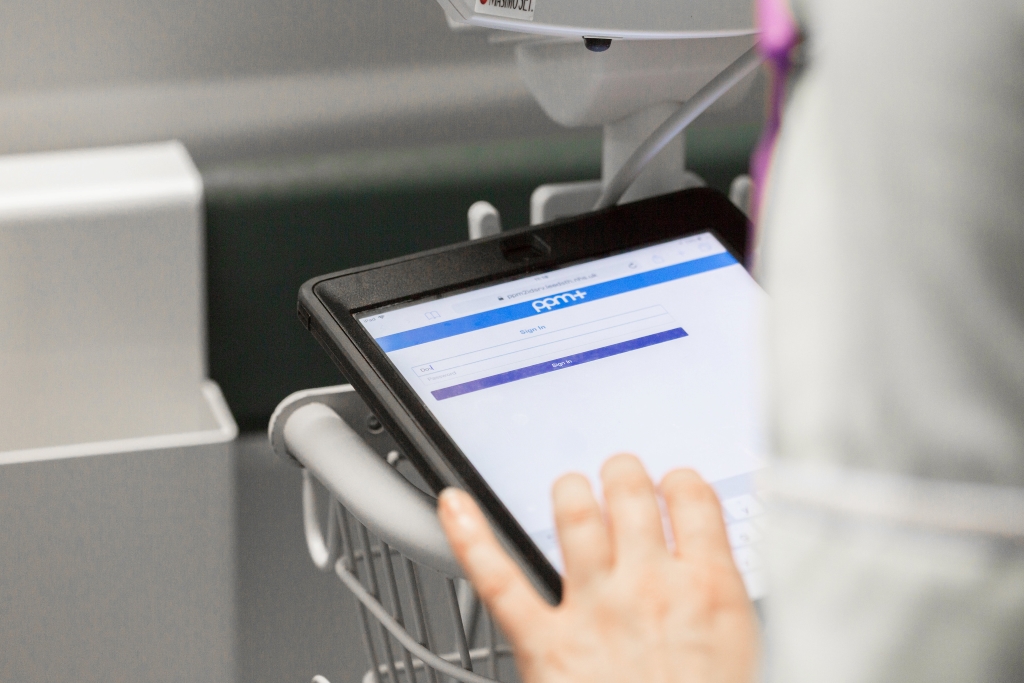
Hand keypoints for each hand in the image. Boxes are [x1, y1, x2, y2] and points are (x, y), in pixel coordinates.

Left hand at [437, 453, 757, 682]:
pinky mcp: (543, 643)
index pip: (694, 498)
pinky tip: (454, 507)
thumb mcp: (743, 654)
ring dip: (569, 491)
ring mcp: (592, 610)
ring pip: (573, 517)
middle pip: (629, 495)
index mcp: (708, 589)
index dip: (680, 482)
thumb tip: (709, 566)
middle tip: (619, 474)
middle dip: (622, 473)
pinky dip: (469, 537)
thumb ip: (720, 601)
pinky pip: (498, 578)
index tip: (674, 485)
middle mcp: (648, 587)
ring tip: (570, 488)